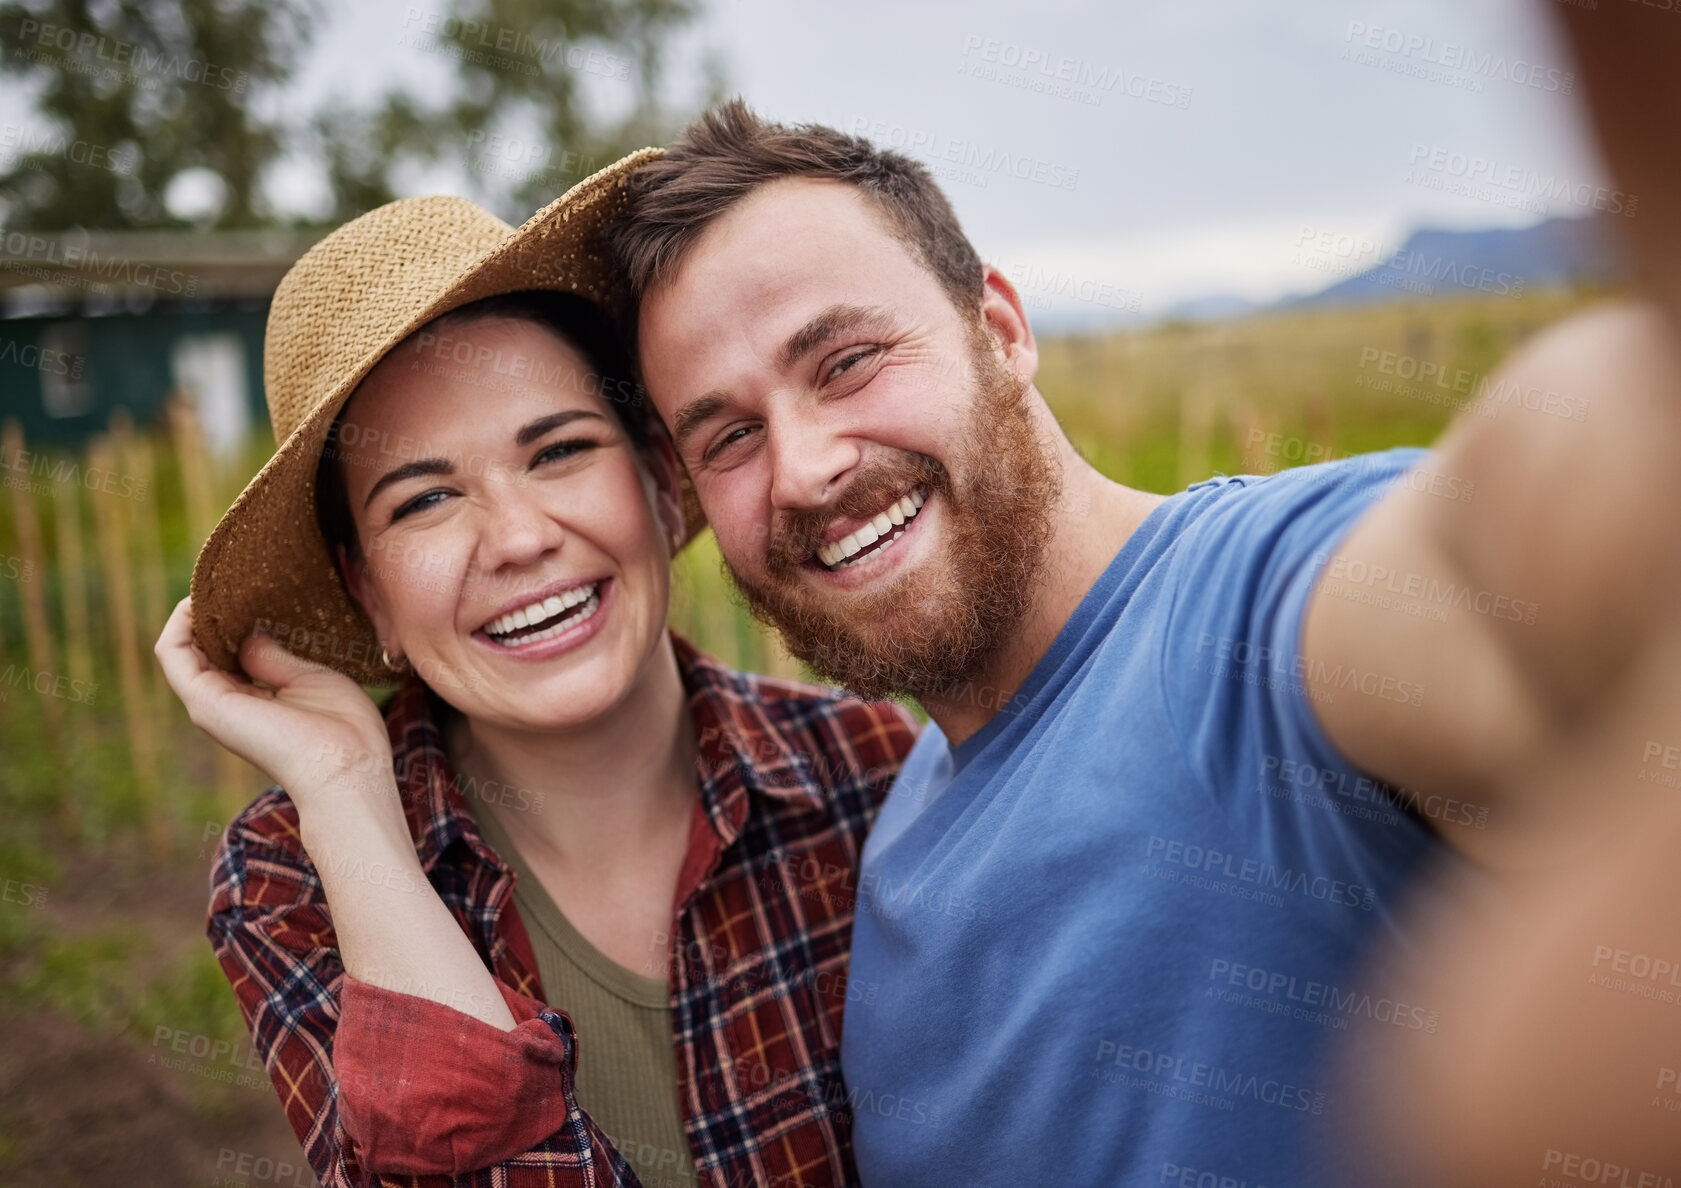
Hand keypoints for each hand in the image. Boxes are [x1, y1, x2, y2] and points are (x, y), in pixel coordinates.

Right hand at [155, 597, 401, 827]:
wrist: (346, 766)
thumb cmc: (342, 728)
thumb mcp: (309, 678)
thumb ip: (275, 657)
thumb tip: (250, 633)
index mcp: (250, 700)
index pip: (223, 654)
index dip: (226, 618)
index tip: (243, 586)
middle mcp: (224, 703)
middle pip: (198, 649)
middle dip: (208, 610)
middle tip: (227, 573)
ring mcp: (210, 704)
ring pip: (179, 649)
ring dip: (190, 611)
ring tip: (213, 578)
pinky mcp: (205, 701)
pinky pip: (172, 653)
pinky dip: (180, 622)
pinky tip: (200, 597)